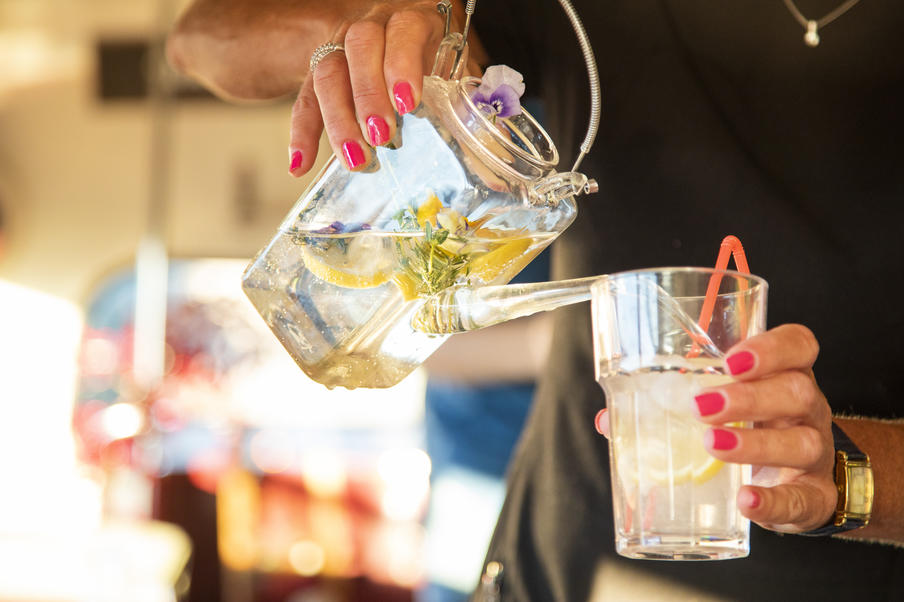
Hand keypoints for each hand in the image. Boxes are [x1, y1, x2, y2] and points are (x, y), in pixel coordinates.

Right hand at [168, 0, 485, 176]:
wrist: (394, 44)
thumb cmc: (433, 66)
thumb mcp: (456, 84)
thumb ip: (473, 122)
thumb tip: (499, 174)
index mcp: (413, 23)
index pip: (404, 31)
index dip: (403, 64)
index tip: (409, 103)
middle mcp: (372, 28)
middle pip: (359, 49)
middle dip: (368, 94)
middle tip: (380, 136)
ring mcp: (340, 51)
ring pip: (328, 74)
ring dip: (339, 118)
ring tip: (354, 158)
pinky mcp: (317, 77)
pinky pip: (303, 101)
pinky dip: (302, 133)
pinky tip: (300, 165)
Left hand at [595, 324, 837, 533]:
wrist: (799, 481)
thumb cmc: (750, 429)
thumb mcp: (723, 407)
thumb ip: (668, 406)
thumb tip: (608, 419)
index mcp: (784, 375)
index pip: (797, 346)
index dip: (771, 348)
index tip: (732, 359)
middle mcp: (806, 409)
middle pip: (796, 391)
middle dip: (749, 396)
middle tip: (702, 406)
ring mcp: (814, 453)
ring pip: (801, 442)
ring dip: (754, 444)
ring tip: (711, 444)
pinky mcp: (814, 496)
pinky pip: (802, 499)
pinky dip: (773, 502)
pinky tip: (745, 501)